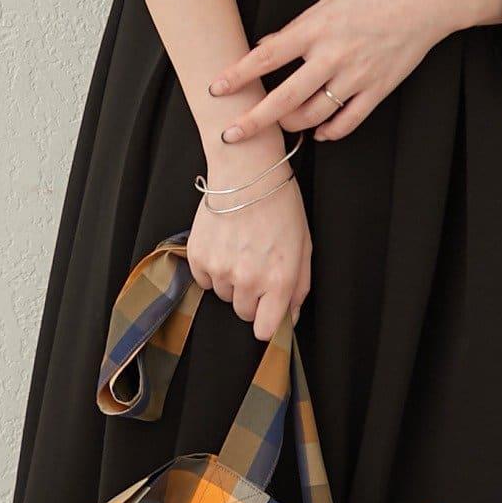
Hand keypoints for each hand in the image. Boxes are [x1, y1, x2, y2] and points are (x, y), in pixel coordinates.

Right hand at [186, 131, 312, 341]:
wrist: (247, 172)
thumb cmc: (279, 207)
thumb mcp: (303, 247)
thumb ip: (299, 288)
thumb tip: (290, 318)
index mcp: (278, 280)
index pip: (265, 330)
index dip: (266, 323)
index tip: (267, 313)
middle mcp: (248, 279)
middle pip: (243, 313)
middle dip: (250, 298)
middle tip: (256, 267)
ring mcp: (220, 269)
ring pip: (224, 295)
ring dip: (231, 281)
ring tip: (240, 250)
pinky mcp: (199, 257)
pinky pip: (204, 280)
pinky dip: (212, 268)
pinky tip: (224, 244)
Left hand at [210, 0, 478, 143]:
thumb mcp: (331, 0)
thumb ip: (297, 28)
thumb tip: (266, 46)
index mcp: (317, 27)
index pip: (268, 56)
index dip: (239, 74)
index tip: (216, 89)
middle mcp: (334, 54)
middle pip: (285, 97)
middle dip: (254, 120)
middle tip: (230, 135)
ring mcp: (357, 76)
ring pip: (313, 115)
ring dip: (291, 125)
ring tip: (280, 124)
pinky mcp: (378, 90)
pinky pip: (347, 122)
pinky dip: (328, 131)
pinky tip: (318, 132)